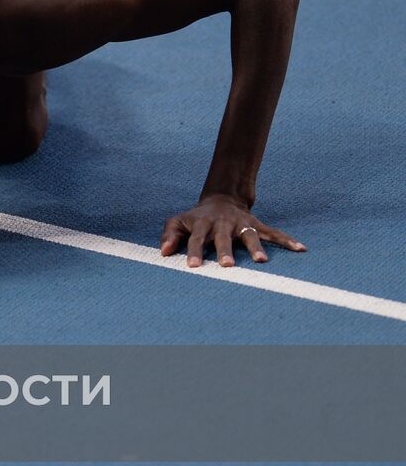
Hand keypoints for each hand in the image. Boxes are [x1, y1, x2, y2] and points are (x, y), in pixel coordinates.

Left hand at [159, 194, 305, 267]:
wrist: (220, 199)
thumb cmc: (196, 218)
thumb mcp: (178, 222)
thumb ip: (170, 235)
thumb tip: (164, 252)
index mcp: (202, 224)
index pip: (197, 239)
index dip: (195, 252)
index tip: (193, 266)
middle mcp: (222, 223)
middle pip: (223, 238)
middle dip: (225, 251)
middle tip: (228, 266)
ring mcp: (241, 223)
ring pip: (249, 235)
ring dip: (255, 247)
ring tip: (262, 261)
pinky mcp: (256, 224)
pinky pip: (273, 232)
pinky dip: (286, 240)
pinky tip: (300, 249)